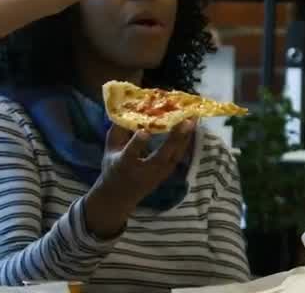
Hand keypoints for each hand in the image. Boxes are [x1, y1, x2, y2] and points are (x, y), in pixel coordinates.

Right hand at [85, 120, 194, 237]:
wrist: (121, 196)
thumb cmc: (113, 168)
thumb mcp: (110, 150)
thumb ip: (118, 131)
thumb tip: (127, 108)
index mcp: (124, 165)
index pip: (130, 155)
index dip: (137, 143)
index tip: (144, 131)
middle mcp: (143, 171)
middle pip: (161, 156)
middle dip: (175, 139)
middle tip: (186, 120)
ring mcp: (158, 173)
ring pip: (175, 155)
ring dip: (186, 136)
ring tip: (195, 117)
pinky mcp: (168, 172)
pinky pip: (180, 154)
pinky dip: (186, 140)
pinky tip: (193, 125)